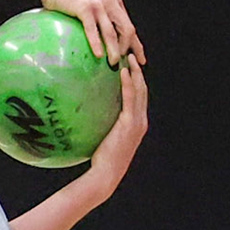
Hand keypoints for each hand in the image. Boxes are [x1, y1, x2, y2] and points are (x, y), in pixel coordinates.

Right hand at [40, 0, 144, 65]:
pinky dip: (96, 43)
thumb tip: (102, 40)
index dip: (137, 45)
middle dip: (128, 49)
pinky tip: (98, 54)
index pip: (130, 27)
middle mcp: (110, 3)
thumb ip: (99, 17)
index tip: (140, 59)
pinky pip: (93, 29)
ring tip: (113, 63)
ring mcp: (98, 5)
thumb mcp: (90, 3)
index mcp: (114, 3)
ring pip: (112, 32)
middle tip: (125, 65)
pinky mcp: (85, 8)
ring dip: (114, 50)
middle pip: (126, 30)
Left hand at [85, 56, 148, 196]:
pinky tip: (122, 71)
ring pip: (140, 91)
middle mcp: (140, 121)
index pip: (139, 98)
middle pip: (143, 90)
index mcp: (136, 124)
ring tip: (128, 56)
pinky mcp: (130, 123)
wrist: (105, 175)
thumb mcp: (102, 138)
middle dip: (138, 71)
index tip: (129, 66)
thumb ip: (100, 124)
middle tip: (130, 55)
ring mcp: (137, 122)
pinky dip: (128, 83)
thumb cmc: (100, 160)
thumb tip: (85, 113)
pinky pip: (130, 98)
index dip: (136, 81)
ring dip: (135, 72)